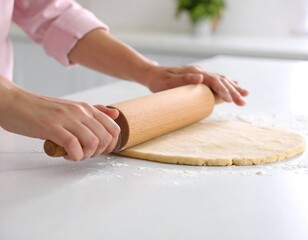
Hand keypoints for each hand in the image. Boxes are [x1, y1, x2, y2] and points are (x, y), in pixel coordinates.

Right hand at [0, 80, 119, 160]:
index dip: (111, 144)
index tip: (99, 150)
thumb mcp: (72, 108)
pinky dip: (73, 156)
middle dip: (98, 152)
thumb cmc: (42, 109)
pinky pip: (74, 146)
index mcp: (86, 108)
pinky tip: (65, 154)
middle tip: (85, 154)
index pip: (113, 128)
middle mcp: (80, 111)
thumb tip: (115, 114)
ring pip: (92, 142)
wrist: (14, 102)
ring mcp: (66, 119)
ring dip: (86, 155)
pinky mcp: (52, 127)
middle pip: (105, 137)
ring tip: (74, 155)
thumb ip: (94, 112)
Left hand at [141, 65, 248, 105]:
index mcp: (195, 72)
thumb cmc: (159, 81)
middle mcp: (200, 71)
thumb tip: (202, 77)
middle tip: (243, 103)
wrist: (152, 74)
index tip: (231, 100)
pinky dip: (227, 83)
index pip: (214, 81)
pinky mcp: (199, 77)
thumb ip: (186, 78)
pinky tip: (233, 85)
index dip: (224, 90)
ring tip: (245, 94)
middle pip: (221, 80)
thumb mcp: (169, 81)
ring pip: (221, 80)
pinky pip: (217, 80)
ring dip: (233, 87)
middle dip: (234, 91)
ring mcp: (200, 73)